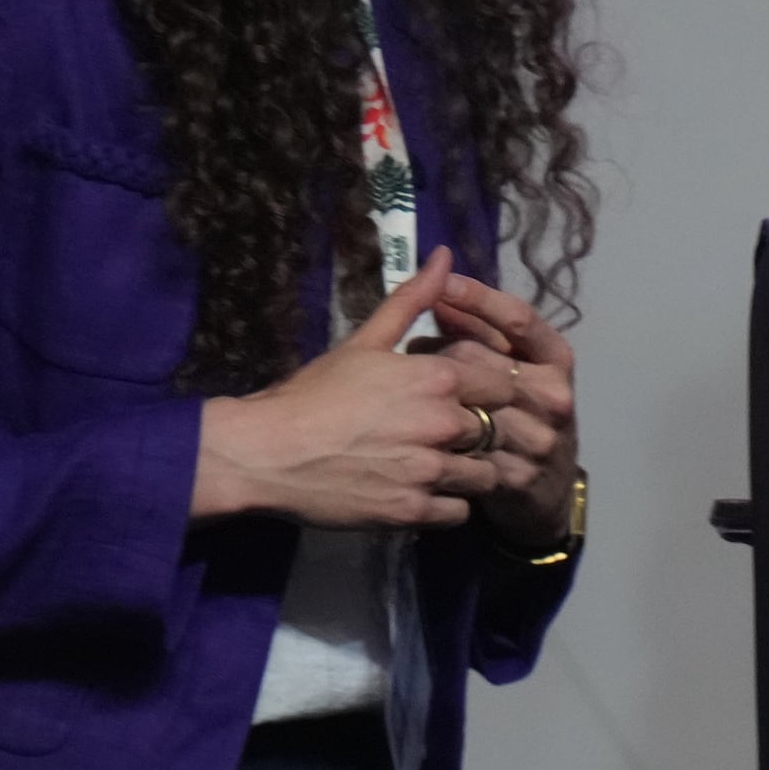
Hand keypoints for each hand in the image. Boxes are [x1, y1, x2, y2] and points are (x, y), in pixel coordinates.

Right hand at [192, 251, 502, 528]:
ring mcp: (429, 471)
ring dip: (468, 473)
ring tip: (435, 466)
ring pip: (484, 476)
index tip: (471, 400)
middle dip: (480, 434)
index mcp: (439, 378)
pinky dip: (446, 506)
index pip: (505, 385)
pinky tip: (421, 492)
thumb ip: (413, 300)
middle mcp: (444, 424)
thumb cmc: (312, 394)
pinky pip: (458, 514)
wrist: (263, 452)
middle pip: (496, 431)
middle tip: (446, 437)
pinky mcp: (411, 511)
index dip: (491, 394)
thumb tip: (445, 256)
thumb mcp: (365, 341)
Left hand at [432, 269, 582, 553]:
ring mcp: (539, 437)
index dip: (478, 298)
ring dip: (427, 395)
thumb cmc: (521, 415)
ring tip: (403, 390)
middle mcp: (555, 395)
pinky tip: (414, 431)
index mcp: (557, 360)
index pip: (518, 319)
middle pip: (481, 359)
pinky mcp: (517, 475)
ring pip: (467, 403)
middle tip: (408, 353)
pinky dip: (433, 437)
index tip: (442, 284)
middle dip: (438, 350)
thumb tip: (440, 281)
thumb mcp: (515, 366)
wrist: (545, 493)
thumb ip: (480, 327)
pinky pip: (463, 448)